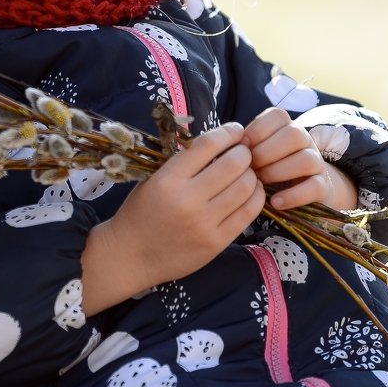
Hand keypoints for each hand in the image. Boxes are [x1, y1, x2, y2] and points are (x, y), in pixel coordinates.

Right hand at [81, 123, 265, 312]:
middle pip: (233, 164)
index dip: (228, 133)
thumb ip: (183, 162)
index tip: (235, 130)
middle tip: (243, 152)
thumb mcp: (154, 178)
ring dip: (252, 174)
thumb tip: (220, 143)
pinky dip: (255, 196)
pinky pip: (248, 213)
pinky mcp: (216, 243)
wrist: (132, 255)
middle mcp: (188, 199)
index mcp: (169, 178)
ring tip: (247, 172)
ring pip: (245, 187)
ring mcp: (204, 223)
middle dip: (244, 152)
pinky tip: (252, 191)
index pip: (208, 145)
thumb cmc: (141, 211)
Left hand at [243, 107, 357, 211]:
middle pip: (293, 135)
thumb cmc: (271, 164)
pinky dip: (293, 196)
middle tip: (251, 167)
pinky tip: (275, 202)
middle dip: (266, 152)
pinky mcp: (323, 186)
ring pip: (305, 160)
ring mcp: (317, 162)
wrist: (303, 186)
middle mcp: (305, 139)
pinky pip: (314, 187)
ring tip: (261, 183)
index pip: (278, 115)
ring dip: (278, 171)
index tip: (243, 146)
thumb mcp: (260, 150)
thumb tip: (232, 147)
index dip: (258, 129)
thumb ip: (248, 144)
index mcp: (288, 125)